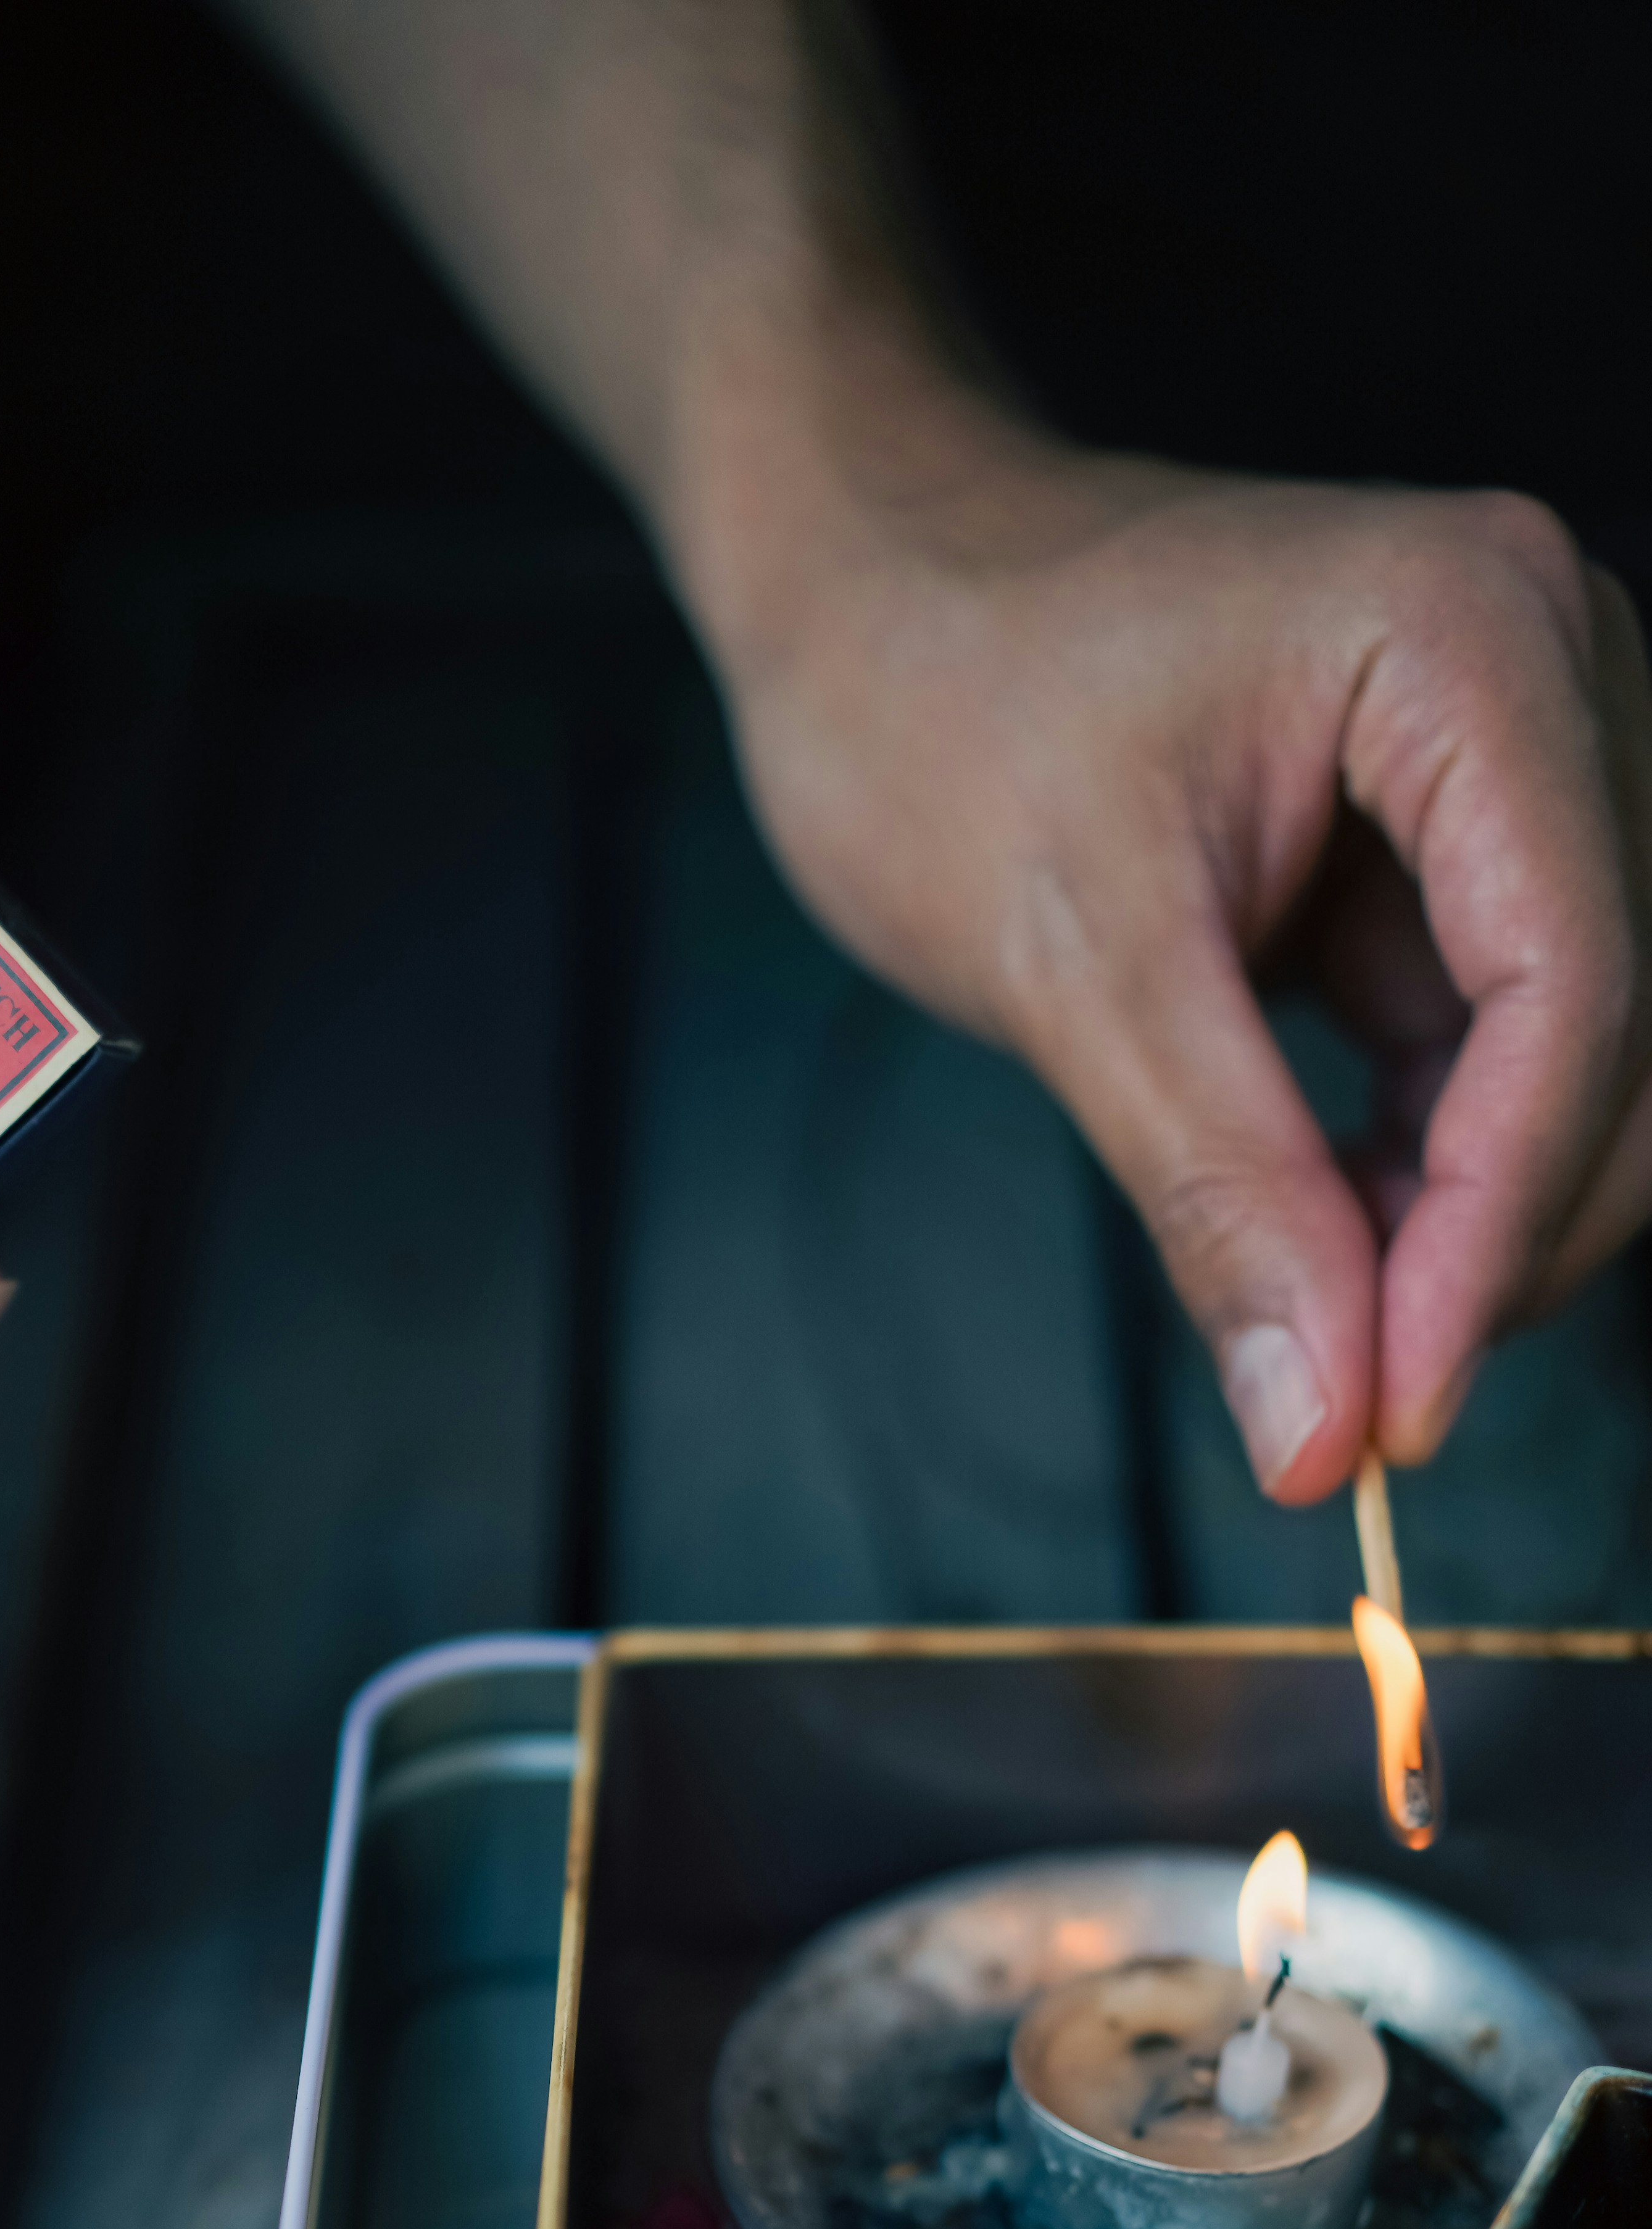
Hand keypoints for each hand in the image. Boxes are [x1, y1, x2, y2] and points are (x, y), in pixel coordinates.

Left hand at [674, 365, 1651, 1496]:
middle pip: (1625, 1028)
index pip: (1574, 986)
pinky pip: (1509, 1044)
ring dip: (1476, 1215)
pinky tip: (1327, 1236)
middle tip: (1352, 1406)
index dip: (1500, 1225)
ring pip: (1592, 1055)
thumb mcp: (1070, 961)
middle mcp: (1548, 672)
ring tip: (1321, 1317)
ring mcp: (1520, 756)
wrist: (863, 593)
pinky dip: (1432, 1169)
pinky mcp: (1460, 843)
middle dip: (1506, 1235)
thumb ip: (1220, 1193)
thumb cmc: (932, 705)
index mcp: (1470, 642)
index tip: (1397, 1411)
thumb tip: (1322, 1424)